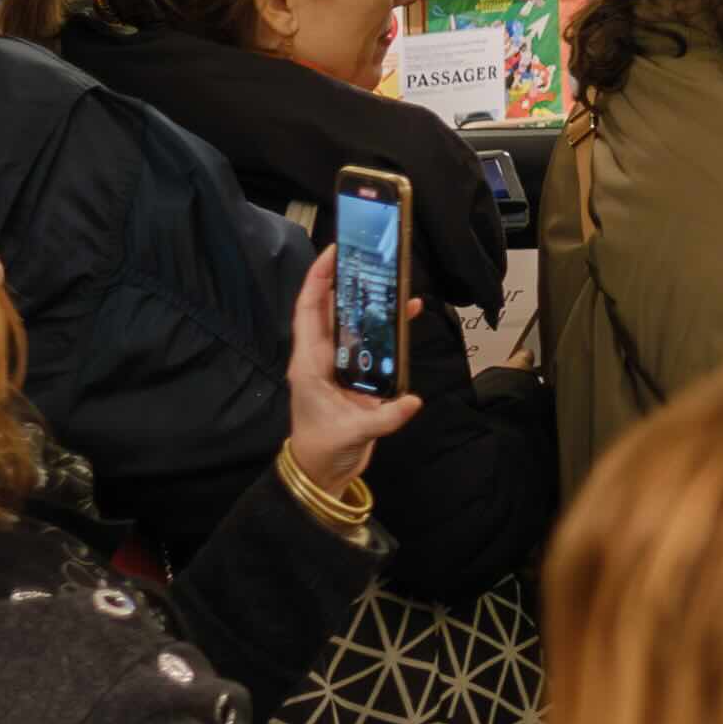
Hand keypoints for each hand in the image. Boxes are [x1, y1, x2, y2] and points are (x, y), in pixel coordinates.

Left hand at [285, 266, 423, 499]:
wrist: (323, 471)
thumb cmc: (324, 447)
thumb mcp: (352, 432)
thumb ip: (383, 417)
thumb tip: (413, 401)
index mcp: (309, 363)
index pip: (309, 310)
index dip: (318, 279)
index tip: (333, 252)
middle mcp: (321, 358)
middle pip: (330, 309)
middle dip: (346, 282)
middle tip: (368, 257)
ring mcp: (338, 366)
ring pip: (351, 325)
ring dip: (370, 305)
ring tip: (392, 283)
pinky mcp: (354, 378)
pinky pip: (370, 345)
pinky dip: (386, 330)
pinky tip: (406, 319)